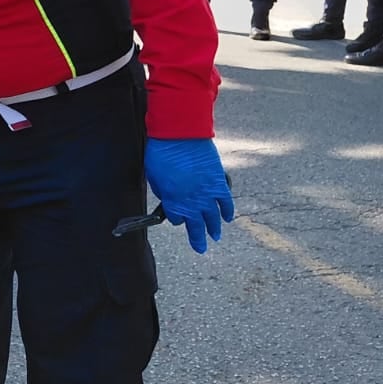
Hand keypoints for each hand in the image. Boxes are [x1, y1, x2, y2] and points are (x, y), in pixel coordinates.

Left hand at [144, 138, 234, 253]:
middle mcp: (192, 202)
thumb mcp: (154, 176)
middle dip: (198, 238)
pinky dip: (228, 210)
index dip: (176, 218)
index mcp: (173, 201)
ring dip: (214, 228)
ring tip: (215, 236)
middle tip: (201, 249)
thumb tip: (168, 196)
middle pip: (196, 225)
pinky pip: (226, 202)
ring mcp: (207, 193)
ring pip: (213, 217)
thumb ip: (163, 190)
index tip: (177, 217)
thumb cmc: (161, 152)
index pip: (177, 218)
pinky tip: (228, 218)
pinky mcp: (219, 182)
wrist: (179, 135)